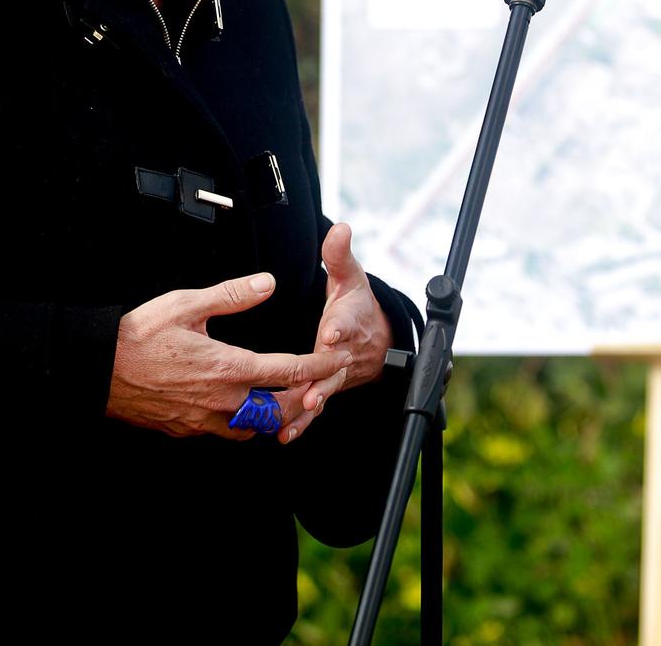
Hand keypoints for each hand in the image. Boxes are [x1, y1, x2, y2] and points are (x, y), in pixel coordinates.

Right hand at [106, 273, 348, 439]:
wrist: (97, 369)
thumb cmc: (138, 335)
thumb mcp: (186, 304)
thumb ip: (231, 295)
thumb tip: (267, 283)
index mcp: (228, 367)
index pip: (289, 371)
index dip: (319, 365)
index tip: (337, 359)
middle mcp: (222, 401)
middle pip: (280, 410)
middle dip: (305, 398)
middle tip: (317, 384)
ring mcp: (203, 419)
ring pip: (254, 427)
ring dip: (273, 415)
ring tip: (282, 397)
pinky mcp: (185, 429)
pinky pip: (225, 432)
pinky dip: (242, 422)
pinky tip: (239, 407)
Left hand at [277, 223, 391, 444]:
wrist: (376, 337)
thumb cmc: (355, 303)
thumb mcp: (349, 275)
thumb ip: (338, 254)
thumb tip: (341, 227)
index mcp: (348, 320)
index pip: (346, 323)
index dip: (339, 328)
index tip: (331, 334)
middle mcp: (345, 351)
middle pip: (336, 364)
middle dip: (324, 377)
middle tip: (313, 390)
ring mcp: (336, 373)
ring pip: (325, 390)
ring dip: (312, 404)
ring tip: (299, 415)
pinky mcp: (326, 388)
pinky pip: (315, 407)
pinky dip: (302, 422)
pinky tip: (285, 434)